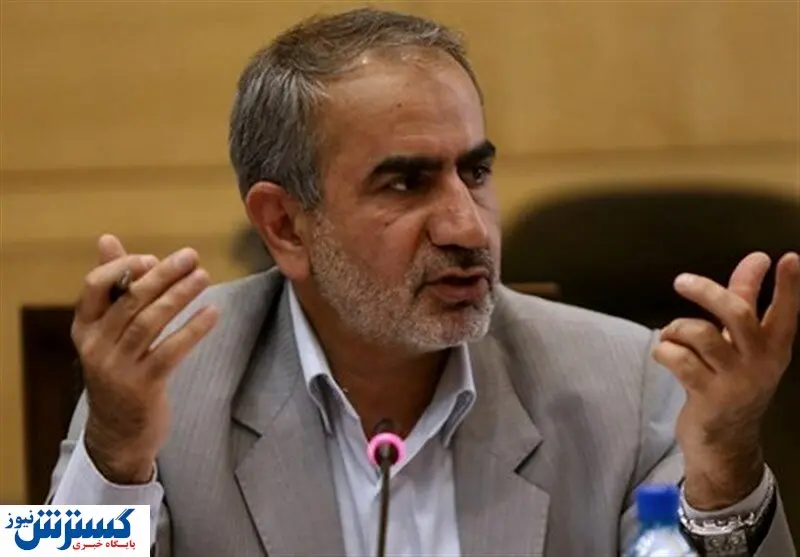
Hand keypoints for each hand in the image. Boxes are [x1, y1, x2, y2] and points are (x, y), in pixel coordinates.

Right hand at [71, 234, 218, 483]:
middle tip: (192, 256)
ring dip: (179, 296)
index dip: (123, 267)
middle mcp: (95, 345)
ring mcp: (117, 367)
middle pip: (130, 300)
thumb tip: (107, 239)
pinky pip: (170, 351)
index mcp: (84, 327)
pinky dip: (193, 329)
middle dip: (162, 274)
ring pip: (149, 322)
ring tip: (203, 277)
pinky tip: (212, 312)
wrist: (118, 433)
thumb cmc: (119, 369)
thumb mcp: (108, 331)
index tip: (152, 258)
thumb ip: (113, 286)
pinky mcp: (143, 386)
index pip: (94, 286)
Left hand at [653, 251, 799, 509]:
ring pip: (700, 334)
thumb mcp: (744, 343)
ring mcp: (735, 380)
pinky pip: (678, 359)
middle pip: (736, 314)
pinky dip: (664, 350)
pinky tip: (664, 355)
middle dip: (706, 292)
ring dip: (676, 328)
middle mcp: (760, 362)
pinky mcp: (709, 396)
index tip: (788, 257)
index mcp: (774, 347)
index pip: (786, 312)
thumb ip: (745, 300)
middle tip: (681, 281)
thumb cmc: (731, 381)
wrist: (726, 442)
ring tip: (670, 336)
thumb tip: (757, 259)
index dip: (788, 286)